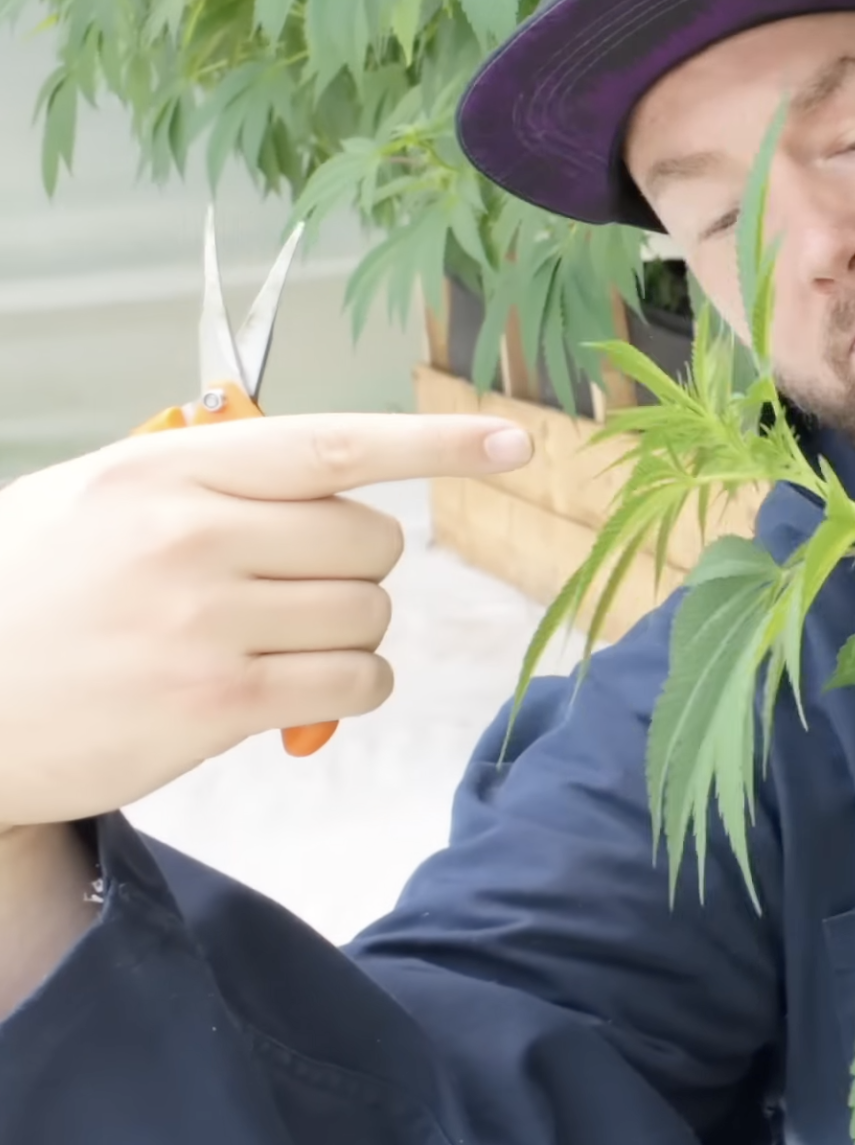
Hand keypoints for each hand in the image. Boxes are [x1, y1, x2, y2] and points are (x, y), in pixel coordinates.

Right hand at [0, 413, 532, 831]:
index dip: (436, 444)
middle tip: (291, 596)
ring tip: (271, 650)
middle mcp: (193, 535)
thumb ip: (201, 482)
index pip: (334, 444)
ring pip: (369, 614)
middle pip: (371, 540)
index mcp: (166, 472)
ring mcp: (206, 621)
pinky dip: (347, 693)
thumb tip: (317, 476)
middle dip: (354, 571)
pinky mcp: (218, 703)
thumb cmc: (23, 601)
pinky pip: (354, 685)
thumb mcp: (90, 503)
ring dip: (346, 638)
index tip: (516, 441)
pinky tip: (295, 698)